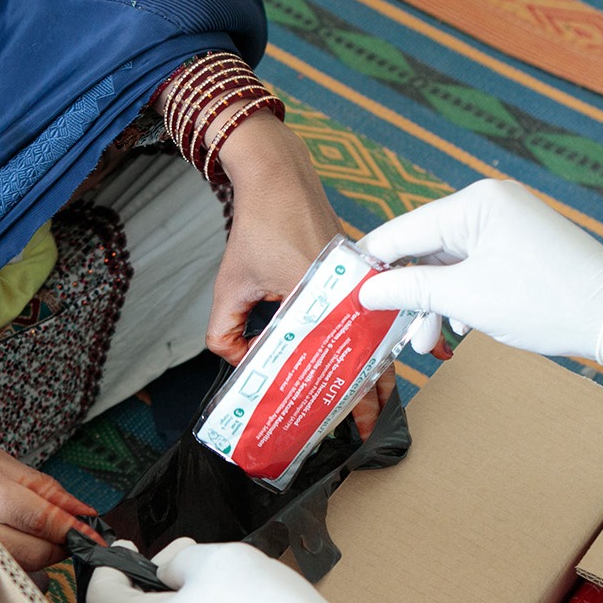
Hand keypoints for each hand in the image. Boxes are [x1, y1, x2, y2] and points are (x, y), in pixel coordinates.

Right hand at [0, 431, 96, 586]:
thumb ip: (32, 483)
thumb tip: (76, 507)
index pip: (29, 512)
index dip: (67, 525)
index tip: (91, 531)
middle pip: (26, 550)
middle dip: (54, 546)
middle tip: (61, 534)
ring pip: (10, 569)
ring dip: (29, 559)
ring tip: (16, 535)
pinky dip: (0, 567)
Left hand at [207, 114, 397, 436]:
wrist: (278, 175)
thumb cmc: (257, 226)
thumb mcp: (229, 286)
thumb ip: (225, 333)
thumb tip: (242, 363)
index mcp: (320, 296)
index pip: (340, 361)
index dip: (348, 398)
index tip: (349, 426)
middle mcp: (350, 289)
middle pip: (371, 355)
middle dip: (371, 395)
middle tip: (365, 427)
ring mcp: (360, 278)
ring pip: (376, 336)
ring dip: (375, 369)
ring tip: (372, 403)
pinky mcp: (360, 271)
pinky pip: (371, 314)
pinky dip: (371, 340)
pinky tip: (369, 361)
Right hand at [357, 179, 602, 369]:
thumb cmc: (546, 300)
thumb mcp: (467, 299)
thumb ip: (410, 291)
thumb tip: (367, 291)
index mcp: (474, 205)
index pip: (402, 231)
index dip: (369, 264)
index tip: (341, 292)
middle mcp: (488, 206)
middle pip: (422, 249)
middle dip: (404, 293)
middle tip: (382, 328)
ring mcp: (504, 226)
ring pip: (446, 265)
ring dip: (431, 304)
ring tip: (423, 343)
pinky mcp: (517, 247)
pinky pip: (471, 269)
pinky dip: (458, 299)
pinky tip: (454, 330)